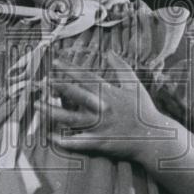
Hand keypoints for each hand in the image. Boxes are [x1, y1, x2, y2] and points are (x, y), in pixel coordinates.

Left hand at [43, 49, 171, 161]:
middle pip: (76, 95)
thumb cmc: (144, 110)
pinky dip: (65, 141)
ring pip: (72, 118)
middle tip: (40, 82)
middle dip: (57, 88)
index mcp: (109, 93)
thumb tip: (109, 51)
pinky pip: (79, 142)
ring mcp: (99, 126)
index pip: (85, 77)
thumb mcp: (135, 85)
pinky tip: (50, 138)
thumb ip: (121, 67)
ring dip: (53, 112)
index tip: (54, 62)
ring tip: (37, 106)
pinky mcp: (99, 142)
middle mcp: (102, 107)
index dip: (69, 69)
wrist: (155, 138)